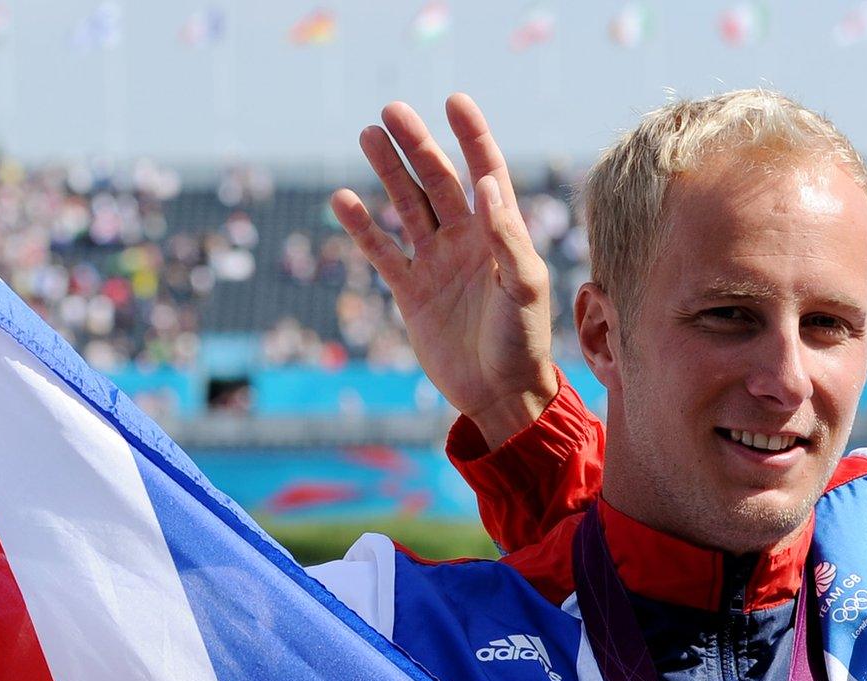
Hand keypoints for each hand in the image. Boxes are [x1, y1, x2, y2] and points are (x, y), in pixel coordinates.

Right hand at [331, 94, 556, 447]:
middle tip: (391, 111)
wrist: (500, 393)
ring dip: (389, 172)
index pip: (486, 172)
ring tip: (369, 135)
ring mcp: (437, 263)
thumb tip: (486, 184)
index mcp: (500, 235)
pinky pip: (382, 251)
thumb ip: (507, 236)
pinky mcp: (411, 291)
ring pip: (408, 206)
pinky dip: (362, 227)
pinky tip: (342, 199)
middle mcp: (468, 241)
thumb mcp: (523, 287)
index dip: (472, 137)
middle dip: (417, 146)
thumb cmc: (522, 341)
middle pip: (439, 181)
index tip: (454, 101)